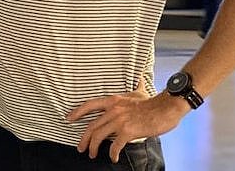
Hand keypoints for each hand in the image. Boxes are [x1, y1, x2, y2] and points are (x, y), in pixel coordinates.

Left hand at [67, 86, 188, 162]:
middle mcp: (113, 109)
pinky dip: (112, 153)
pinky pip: (115, 145)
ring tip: (92, 154)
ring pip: (98, 136)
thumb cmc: (153, 101)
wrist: (166, 108)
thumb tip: (139, 77)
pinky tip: (113, 158)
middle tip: (80, 148)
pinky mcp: (128, 131)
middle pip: (91, 125)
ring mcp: (119, 120)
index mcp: (113, 100)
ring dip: (93, 147)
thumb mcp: (139, 91)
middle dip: (83, 139)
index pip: (89, 105)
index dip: (77, 112)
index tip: (69, 119)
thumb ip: (135, 86)